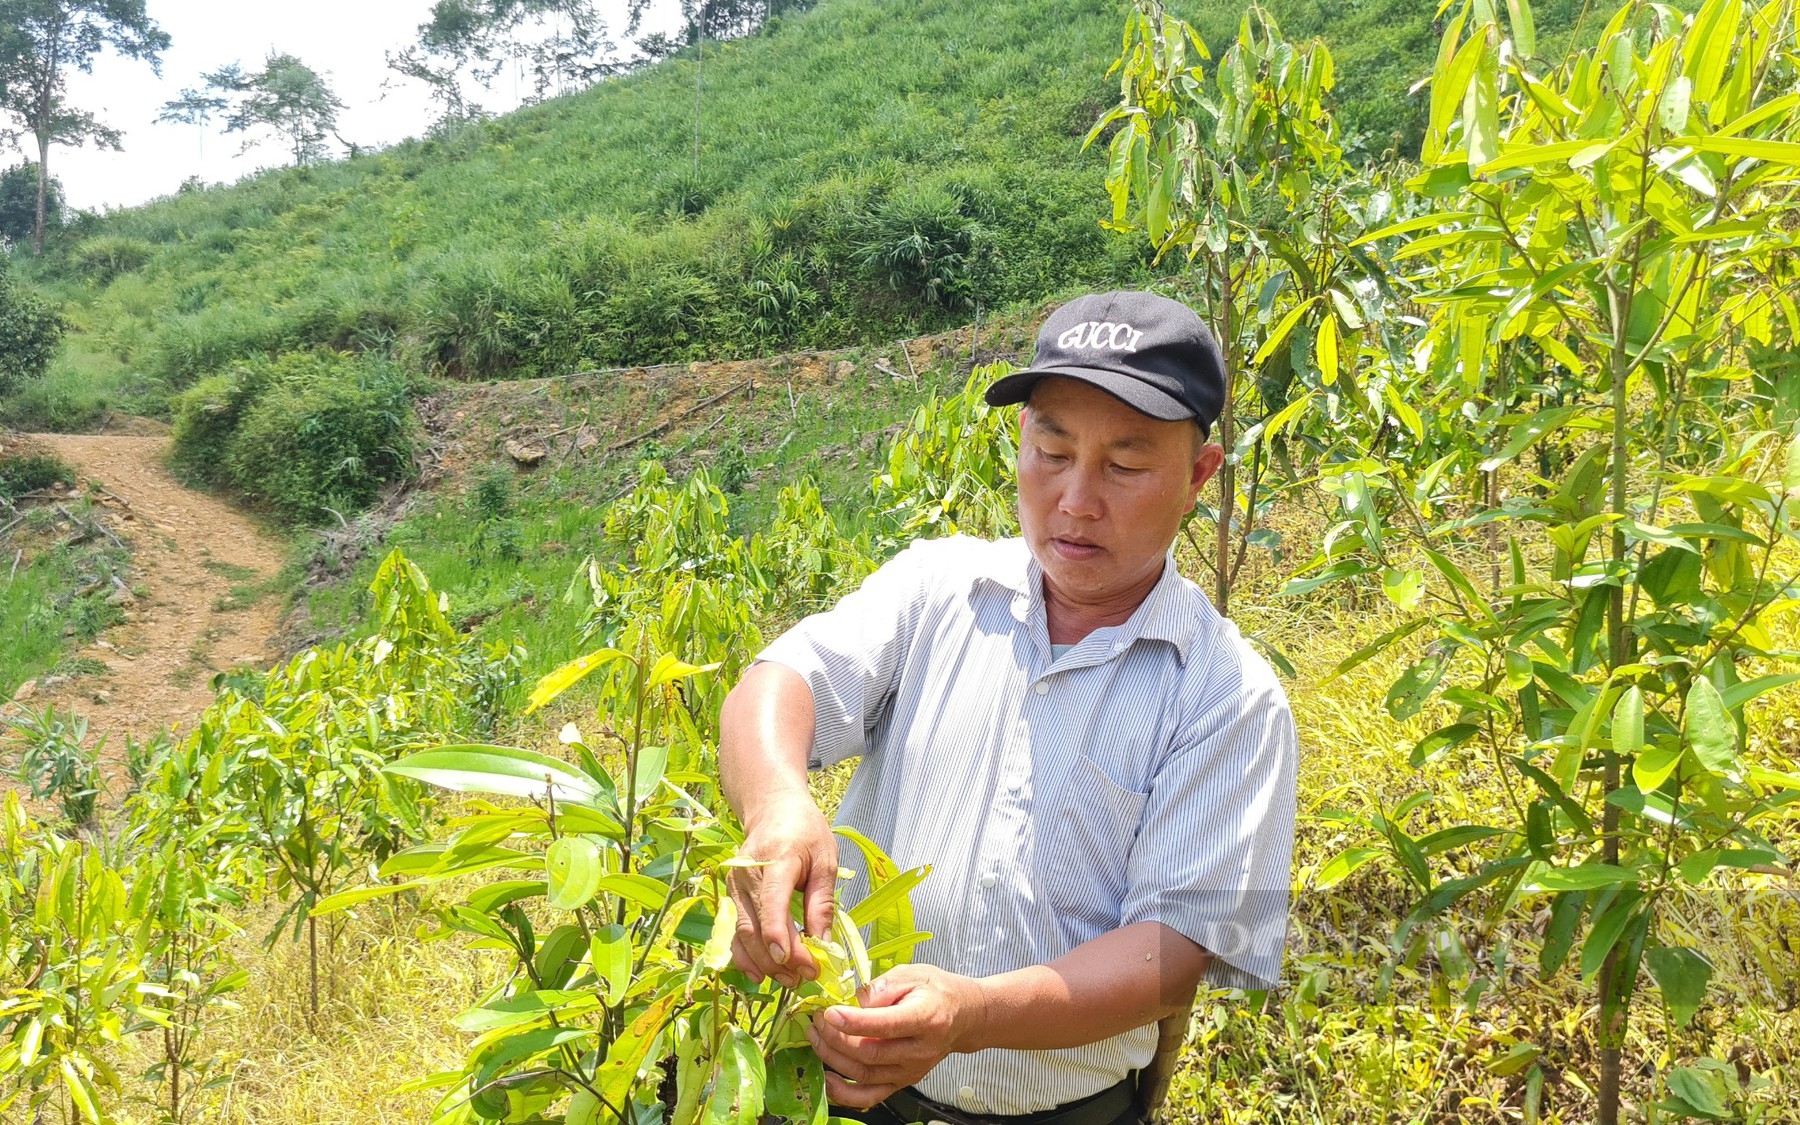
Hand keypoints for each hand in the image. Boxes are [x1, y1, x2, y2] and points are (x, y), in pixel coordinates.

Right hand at [728, 790, 836, 987]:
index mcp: (775, 859)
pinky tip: (761, 975)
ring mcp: (733, 886)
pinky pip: (732, 933)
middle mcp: (747, 874)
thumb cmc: (805, 832)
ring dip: (765, 963)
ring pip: (742, 935)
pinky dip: (745, 957)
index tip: (798, 964)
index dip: (780, 936)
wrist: (773, 810)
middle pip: (755, 926)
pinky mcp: (730, 897)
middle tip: (806, 977)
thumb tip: (823, 944)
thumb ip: (822, 903)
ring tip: (791, 980)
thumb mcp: (825, 860)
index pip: (771, 902)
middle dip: (780, 959)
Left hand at [807, 964, 988, 1108]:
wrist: (963, 1017)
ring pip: (864, 1074)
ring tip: (814, 1036)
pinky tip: (827, 1078)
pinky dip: (845, 1094)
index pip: (886, 1025)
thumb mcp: (913, 974)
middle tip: (816, 1019)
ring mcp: (911, 1071)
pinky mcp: (902, 1083)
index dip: (854, 1022)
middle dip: (835, 1038)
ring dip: (832, 1058)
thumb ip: (882, 987)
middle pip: (870, 1053)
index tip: (829, 1012)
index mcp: (927, 1018)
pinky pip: (870, 1096)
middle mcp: (920, 1051)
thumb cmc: (936, 990)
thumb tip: (851, 1002)